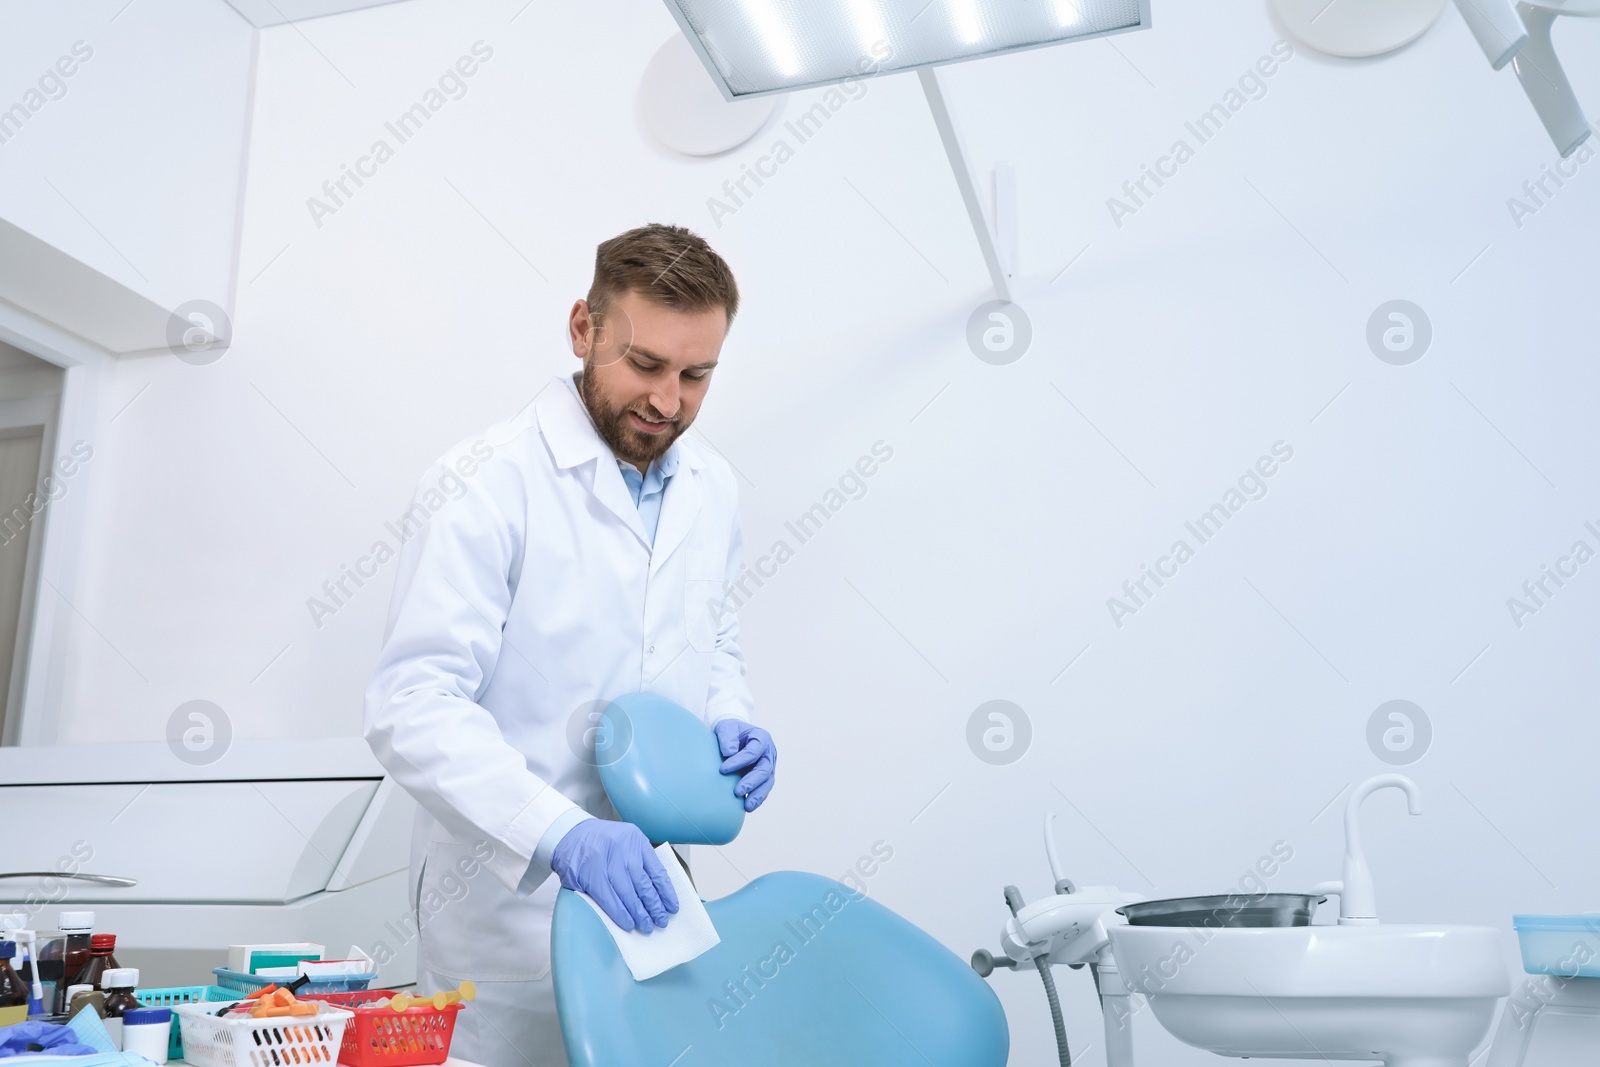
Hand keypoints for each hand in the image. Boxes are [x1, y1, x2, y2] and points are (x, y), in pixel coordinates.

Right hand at [550, 819, 678, 932]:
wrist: (569, 835)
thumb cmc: (601, 842)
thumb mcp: (626, 841)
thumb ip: (641, 860)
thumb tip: (658, 891)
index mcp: (636, 840)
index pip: (657, 870)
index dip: (666, 892)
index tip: (673, 907)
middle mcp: (623, 849)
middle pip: (643, 884)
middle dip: (654, 906)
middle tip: (661, 920)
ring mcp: (606, 861)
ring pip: (628, 893)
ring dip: (639, 913)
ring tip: (646, 925)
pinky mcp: (591, 875)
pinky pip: (609, 898)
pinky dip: (620, 913)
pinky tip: (628, 922)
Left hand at [713, 719, 775, 811]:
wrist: (734, 737)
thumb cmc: (731, 731)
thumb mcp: (727, 727)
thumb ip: (728, 736)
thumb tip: (729, 753)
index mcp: (761, 738)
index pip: (753, 751)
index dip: (739, 761)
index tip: (723, 769)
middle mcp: (768, 753)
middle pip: (764, 769)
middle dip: (752, 782)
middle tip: (738, 792)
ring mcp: (768, 766)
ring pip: (767, 782)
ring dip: (758, 795)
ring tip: (747, 806)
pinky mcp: (764, 777)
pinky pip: (763, 789)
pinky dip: (757, 798)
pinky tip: (747, 807)